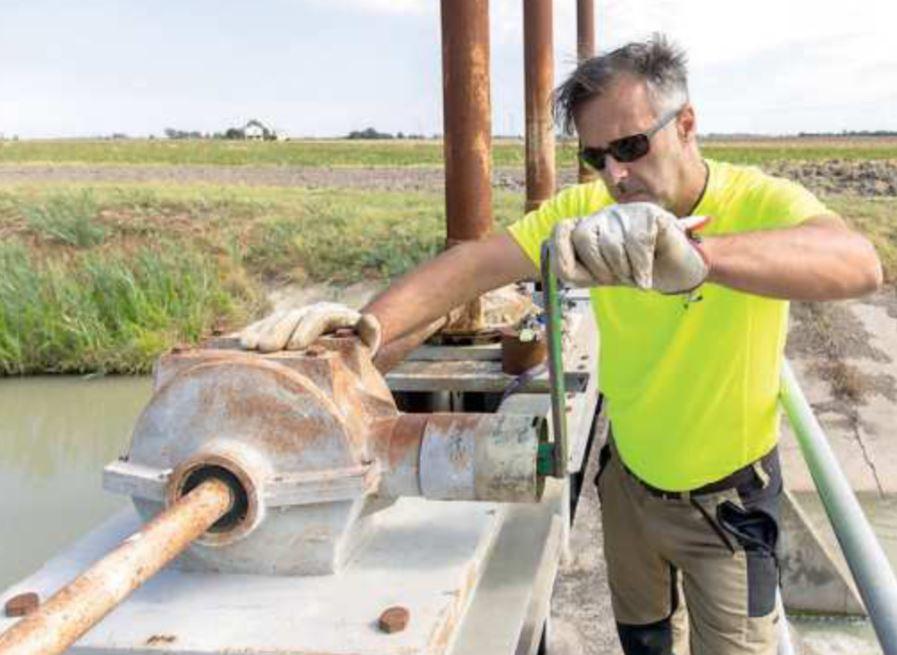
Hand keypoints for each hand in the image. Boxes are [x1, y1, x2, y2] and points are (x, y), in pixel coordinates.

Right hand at [239, 302, 381, 353]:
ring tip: (246, 346)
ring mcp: (295, 317)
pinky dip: (252, 332)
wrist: (347, 345)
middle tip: (265, 348)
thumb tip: (369, 319)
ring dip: (260, 331)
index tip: (294, 346)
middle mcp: (312, 312)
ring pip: (276, 320)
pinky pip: (264, 326)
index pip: (319, 317)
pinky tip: (238, 342)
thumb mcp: (366, 342)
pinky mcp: (282, 325)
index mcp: (334, 314)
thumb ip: (368, 332)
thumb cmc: (358, 350)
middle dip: (278, 331)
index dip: (305, 329)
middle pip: (293, 318)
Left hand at [552, 202, 709, 293]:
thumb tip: (549, 246)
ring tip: (635, 273)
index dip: (566, 254)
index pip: (561, 229)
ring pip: (610, 243)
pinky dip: (641, 267)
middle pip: (582, 237)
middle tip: (617, 276)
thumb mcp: (596, 276)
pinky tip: (646, 276)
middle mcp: (604, 215)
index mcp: (589, 227)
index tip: (587, 271)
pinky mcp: (651, 214)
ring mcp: (627, 212)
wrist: (676, 273)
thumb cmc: (634, 272)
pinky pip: (637, 243)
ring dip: (624, 270)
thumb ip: (568, 266)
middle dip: (600, 268)